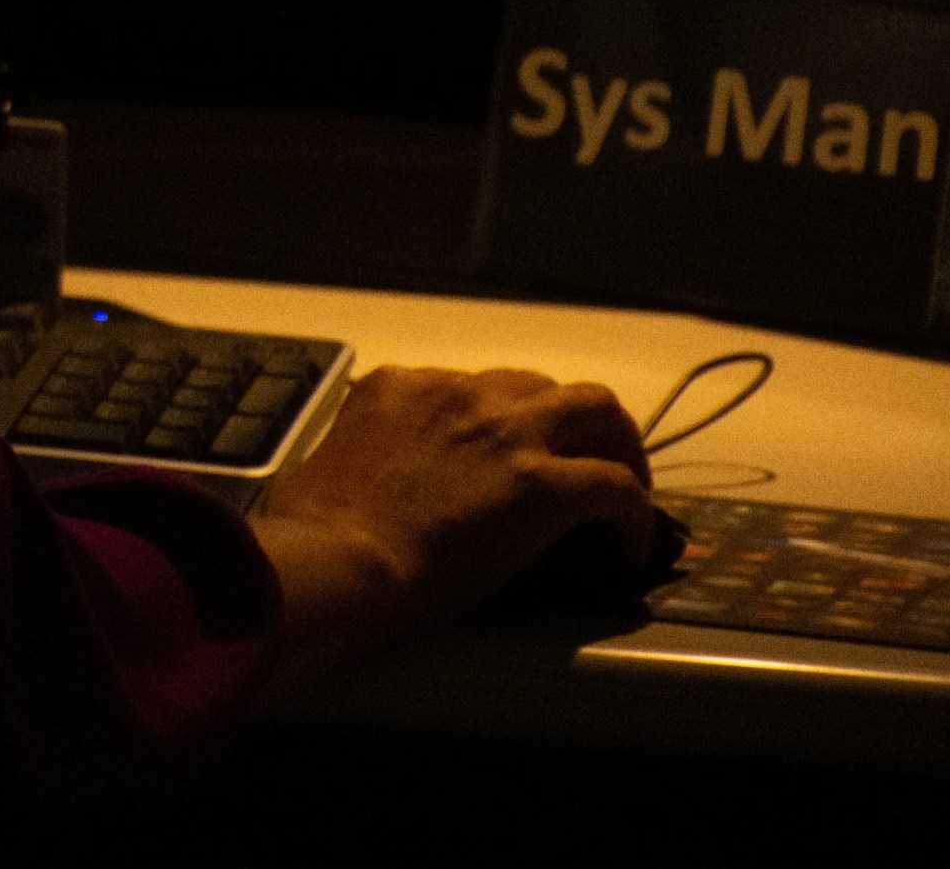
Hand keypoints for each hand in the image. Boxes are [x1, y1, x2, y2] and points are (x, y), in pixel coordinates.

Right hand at [246, 364, 657, 699]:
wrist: (338, 563)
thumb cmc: (315, 534)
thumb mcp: (331, 464)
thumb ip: (366, 454)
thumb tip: (371, 486)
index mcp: (398, 389)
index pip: (470, 388)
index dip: (498, 424)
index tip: (505, 459)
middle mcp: (457, 393)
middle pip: (540, 386)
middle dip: (566, 423)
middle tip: (577, 465)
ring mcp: (505, 432)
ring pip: (596, 409)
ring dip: (614, 446)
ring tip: (622, 489)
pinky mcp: (544, 484)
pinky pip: (618, 488)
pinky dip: (633, 516)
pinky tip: (629, 551)